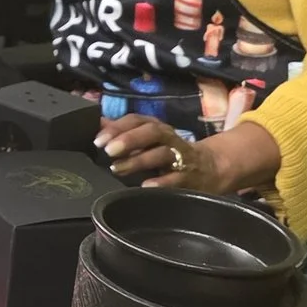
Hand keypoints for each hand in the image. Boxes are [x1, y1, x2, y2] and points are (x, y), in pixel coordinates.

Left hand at [96, 114, 278, 195]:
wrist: (211, 169)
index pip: (137, 120)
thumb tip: (95, 122)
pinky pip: (177, 179)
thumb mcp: (147, 140)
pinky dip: (162, 182)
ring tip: (118, 168)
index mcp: (157, 128)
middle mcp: (169, 139)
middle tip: (108, 150)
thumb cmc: (169, 152)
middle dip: (129, 139)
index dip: (117, 127)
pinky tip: (146, 186)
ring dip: (139, 160)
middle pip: (152, 132)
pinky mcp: (190, 177)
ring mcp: (181, 157)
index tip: (97, 140)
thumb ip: (122, 132)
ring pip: (162, 154)